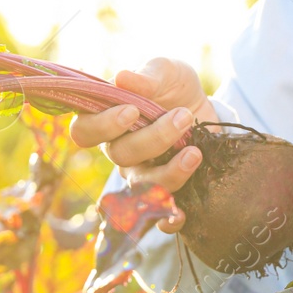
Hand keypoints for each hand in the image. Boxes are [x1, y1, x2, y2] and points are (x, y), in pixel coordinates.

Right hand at [69, 58, 214, 233]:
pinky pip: (158, 218)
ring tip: (195, 150)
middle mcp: (119, 152)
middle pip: (120, 156)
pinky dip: (167, 220)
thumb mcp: (168, 72)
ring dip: (170, 171)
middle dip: (153, 138)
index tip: (132, 111)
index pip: (84, 131)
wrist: (208, 111)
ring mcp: (141, 175)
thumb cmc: (176, 88)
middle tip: (182, 116)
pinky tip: (181, 213)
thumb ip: (148, 75)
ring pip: (143, 185)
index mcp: (108, 121)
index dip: (103, 126)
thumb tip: (122, 78)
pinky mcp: (166, 193)